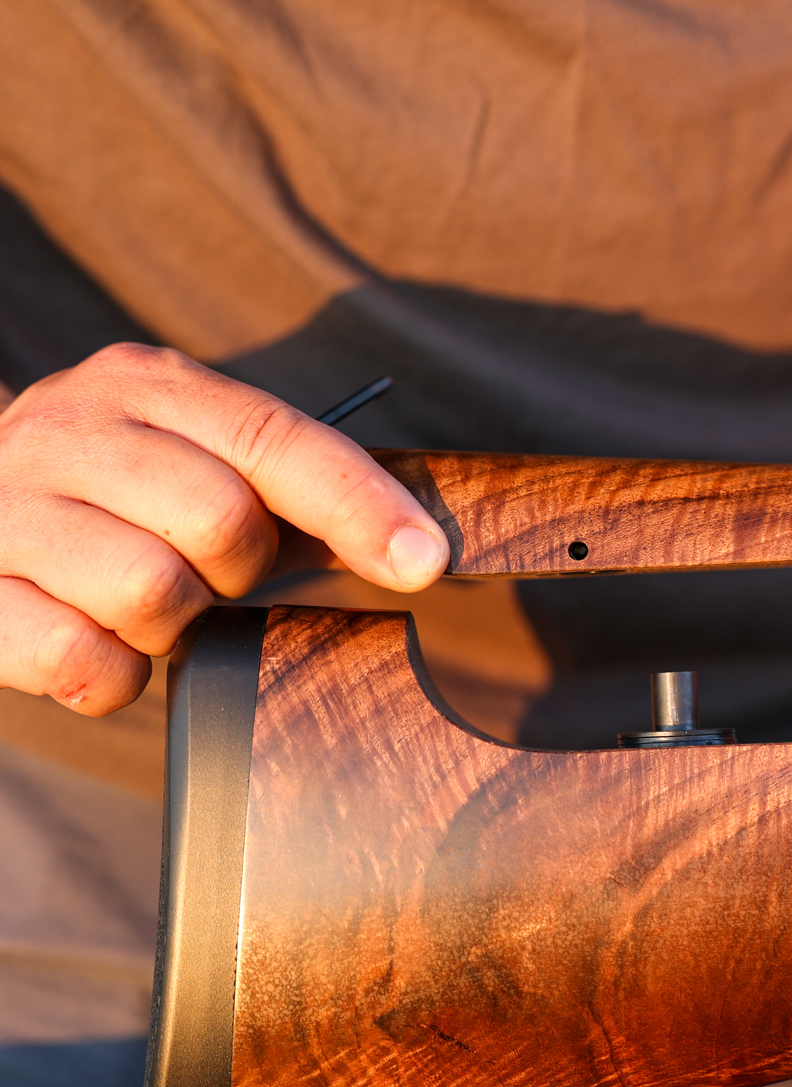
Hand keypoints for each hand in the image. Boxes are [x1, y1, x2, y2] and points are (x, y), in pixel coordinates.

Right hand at [0, 344, 449, 713]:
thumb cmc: (112, 505)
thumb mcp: (195, 467)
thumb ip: (292, 492)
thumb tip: (418, 548)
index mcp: (144, 385)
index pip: (276, 438)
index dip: (361, 503)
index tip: (427, 560)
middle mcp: (67, 427)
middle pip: (223, 521)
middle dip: (236, 571)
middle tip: (203, 574)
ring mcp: (4, 506)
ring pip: (153, 593)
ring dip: (169, 625)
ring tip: (138, 603)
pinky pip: (79, 659)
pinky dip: (109, 674)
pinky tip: (93, 643)